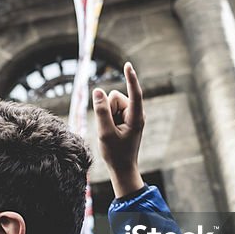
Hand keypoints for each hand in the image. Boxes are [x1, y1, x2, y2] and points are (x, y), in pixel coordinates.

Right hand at [93, 62, 144, 197]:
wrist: (122, 168)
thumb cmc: (115, 154)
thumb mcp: (105, 133)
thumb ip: (101, 111)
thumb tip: (98, 91)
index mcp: (136, 117)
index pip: (134, 93)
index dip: (130, 78)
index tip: (127, 65)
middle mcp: (135, 113)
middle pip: (114, 97)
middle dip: (107, 109)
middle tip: (109, 129)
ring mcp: (130, 115)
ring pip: (110, 102)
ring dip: (106, 115)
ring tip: (111, 131)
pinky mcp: (125, 117)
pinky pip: (110, 109)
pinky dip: (107, 118)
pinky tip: (111, 131)